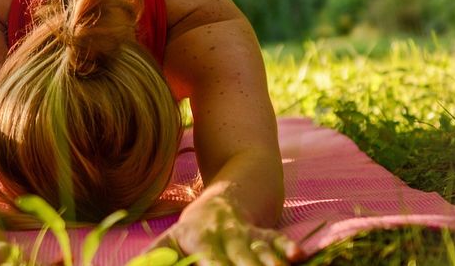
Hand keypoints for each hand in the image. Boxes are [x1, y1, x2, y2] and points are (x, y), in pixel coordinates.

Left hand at [147, 196, 302, 265]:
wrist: (228, 195)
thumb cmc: (193, 229)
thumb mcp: (170, 240)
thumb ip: (155, 256)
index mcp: (198, 238)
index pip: (206, 259)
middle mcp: (223, 234)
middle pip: (235, 258)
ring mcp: (246, 232)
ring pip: (257, 250)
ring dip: (267, 262)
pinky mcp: (265, 233)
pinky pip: (277, 240)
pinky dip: (288, 248)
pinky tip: (299, 257)